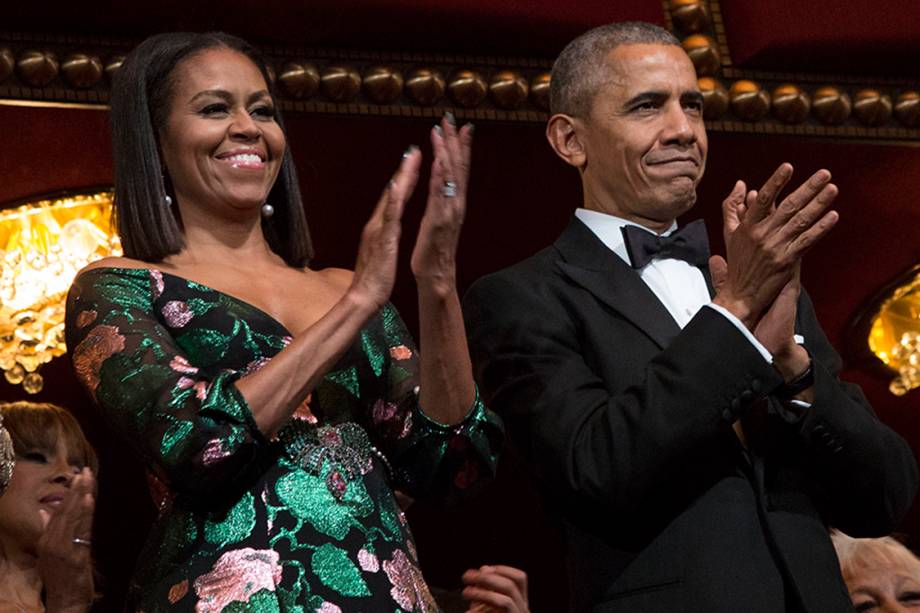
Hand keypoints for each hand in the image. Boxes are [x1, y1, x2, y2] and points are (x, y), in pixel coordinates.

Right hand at [37, 467, 95, 612]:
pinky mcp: (75, 555)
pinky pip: (81, 530)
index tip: (77, 476)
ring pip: (72, 517)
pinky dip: (85, 514)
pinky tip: (89, 500)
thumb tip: (43, 512)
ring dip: (81, 496)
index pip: (58, 512)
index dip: (68, 493)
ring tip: (86, 478)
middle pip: (64, 510)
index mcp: (46, 540)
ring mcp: (63, 549)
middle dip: (75, 489)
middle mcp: (52, 543)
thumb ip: (50, 531)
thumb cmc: (61, 578)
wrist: (65, 602)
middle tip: (84, 471)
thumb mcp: (51, 553)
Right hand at [349, 147, 421, 310]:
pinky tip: (398, 186)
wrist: (362, 297)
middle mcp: (377, 223)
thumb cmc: (373, 279)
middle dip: (405, 170)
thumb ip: (384, 236)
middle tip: (415, 148)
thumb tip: (387, 227)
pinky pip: (389, 217)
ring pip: (391, 198)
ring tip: (411, 157)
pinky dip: (393, 200)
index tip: (414, 161)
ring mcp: (379, 230)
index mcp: (380, 227)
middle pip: (393, 192)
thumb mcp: (382, 252)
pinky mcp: (383, 240)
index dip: (405, 179)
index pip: (395, 198)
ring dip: (401, 176)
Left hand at [410, 113, 473, 295]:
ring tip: (443, 130)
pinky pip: (440, 195)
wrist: (436, 275)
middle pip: (458, 167)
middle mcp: (456, 204)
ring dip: (447, 151)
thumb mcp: (439, 220)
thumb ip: (442, 201)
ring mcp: (449, 212)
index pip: (459, 169)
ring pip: (450, 177)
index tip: (461, 125)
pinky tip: (439, 159)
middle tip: (451, 118)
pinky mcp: (438, 222)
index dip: (461, 146)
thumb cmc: (435, 250)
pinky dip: (441, 176)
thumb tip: (444, 184)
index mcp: (454, 203)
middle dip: (455, 141)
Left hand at [462, 565, 528, 612]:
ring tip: (466, 593)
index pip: (519, 579)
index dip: (502, 570)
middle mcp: (523, 611)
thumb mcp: (482, 606)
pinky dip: (485, 604)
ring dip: (483, 594)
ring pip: (506, 601)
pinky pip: (502, 609)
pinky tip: (469, 611)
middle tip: (467, 577)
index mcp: (520, 604)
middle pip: (512, 586)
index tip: (483, 569)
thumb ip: (485, 589)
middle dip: (487, 578)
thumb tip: (485, 568)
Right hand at [711, 164, 838, 328]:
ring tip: (832, 189)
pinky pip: (807, 241)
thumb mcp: (730, 233)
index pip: (763, 199)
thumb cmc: (737, 262)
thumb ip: (732, 207)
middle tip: (824, 174)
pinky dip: (820, 228)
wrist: (740, 296)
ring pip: (800, 221)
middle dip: (808, 188)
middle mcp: (762, 235)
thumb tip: (741, 184)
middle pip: (788, 207)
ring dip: (819, 204)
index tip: (788, 167)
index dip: (776, 182)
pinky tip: (833, 216)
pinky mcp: (787, 262)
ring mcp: (775, 248)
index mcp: (747, 226)